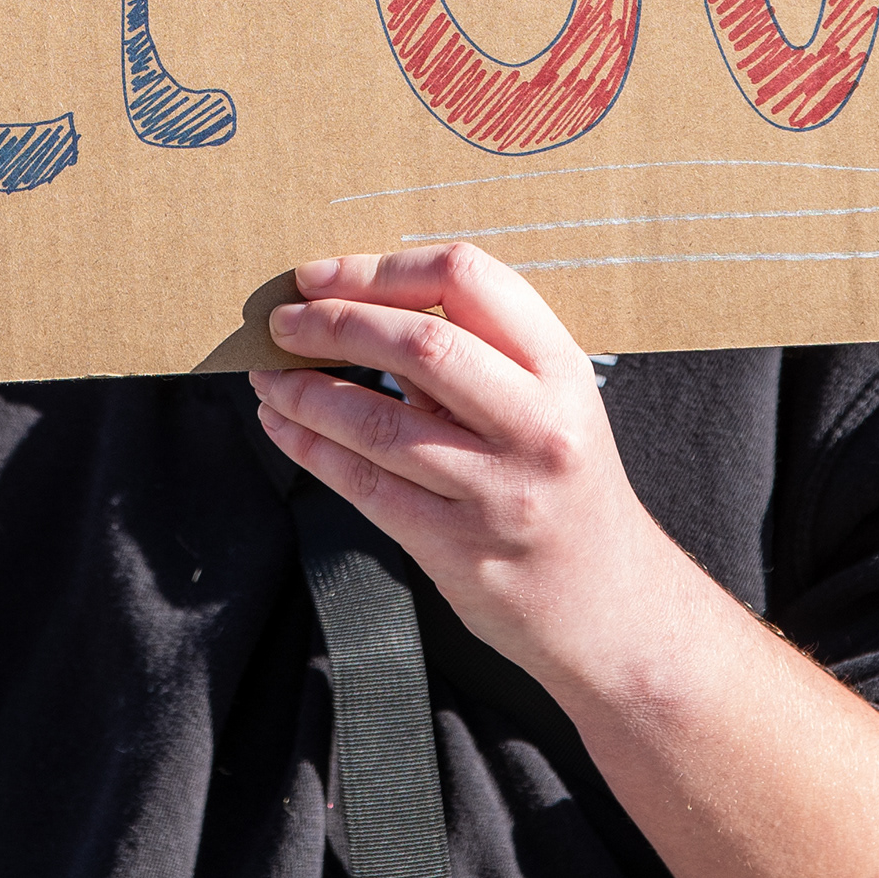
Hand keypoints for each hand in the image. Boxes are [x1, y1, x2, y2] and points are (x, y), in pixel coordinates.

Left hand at [249, 243, 684, 691]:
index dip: (381, 269)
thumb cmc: (566, 489)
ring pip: (379, 423)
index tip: (321, 275)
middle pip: (420, 345)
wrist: (612, 608)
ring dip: (305, 392)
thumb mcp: (550, 405)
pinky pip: (366, 487)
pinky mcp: (459, 548)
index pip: (468, 280)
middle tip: (281, 324)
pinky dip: (311, 450)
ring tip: (266, 377)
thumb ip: (472, 361)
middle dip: (332, 324)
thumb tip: (357, 312)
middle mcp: (538, 425)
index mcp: (562, 369)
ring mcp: (499, 491)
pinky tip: (282, 427)